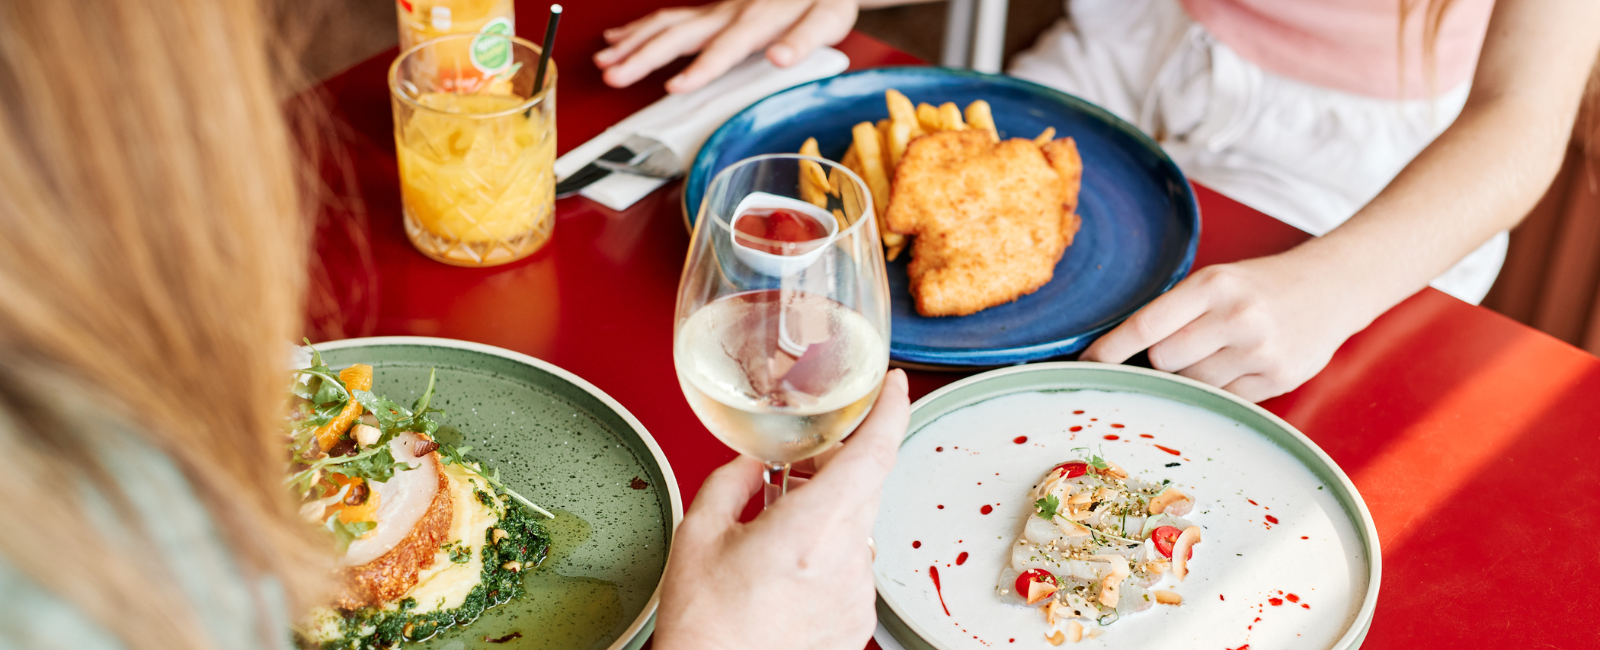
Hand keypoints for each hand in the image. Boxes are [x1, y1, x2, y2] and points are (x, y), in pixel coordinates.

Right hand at [595, 0, 858, 92]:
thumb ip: (805, 39)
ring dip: (633, 43)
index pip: (723, 48)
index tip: (674, 86)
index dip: (699, 68)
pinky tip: (618, 38)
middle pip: (679, 35)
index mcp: (758, 19)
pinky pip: (670, 17)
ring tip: (603, 62)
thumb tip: (780, 56)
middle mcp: (730, 12)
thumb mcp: (829, 19)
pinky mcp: (715, 10)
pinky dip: (641, 28)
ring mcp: (718, 9)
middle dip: (642, 57)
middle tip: (612, 76)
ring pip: (666, 23)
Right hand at [652, 369, 909, 649]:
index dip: (890, 411)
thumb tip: (755, 457)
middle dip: (839, 463)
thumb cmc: (705, 626)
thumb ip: (733, 480)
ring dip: (829, 513)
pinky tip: (788, 571)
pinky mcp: (859, 619)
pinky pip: (853, 565)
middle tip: (802, 460)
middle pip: (865, 485)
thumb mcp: (699, 535)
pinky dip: (828, 553)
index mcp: (809, 531)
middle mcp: (845, 561)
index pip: (872, 455)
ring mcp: (858, 594)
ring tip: (778, 531)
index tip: (894, 384)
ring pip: (857, 526)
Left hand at [1081, 254, 1373, 401]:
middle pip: (1164, 361)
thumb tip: (1116, 355)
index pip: (1145, 326)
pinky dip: (1220, 389)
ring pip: (1192, 384)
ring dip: (1191, 376)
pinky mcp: (1278, 379)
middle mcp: (1236, 317)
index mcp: (1213, 285)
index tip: (1085, 364)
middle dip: (1162, 360)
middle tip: (1184, 345)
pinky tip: (1238, 365)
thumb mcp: (1216, 281)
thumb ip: (1173, 312)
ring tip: (1217, 352)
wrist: (1334, 286)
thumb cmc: (1260, 286)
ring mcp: (1259, 351)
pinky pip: (1224, 399)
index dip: (1109, 350)